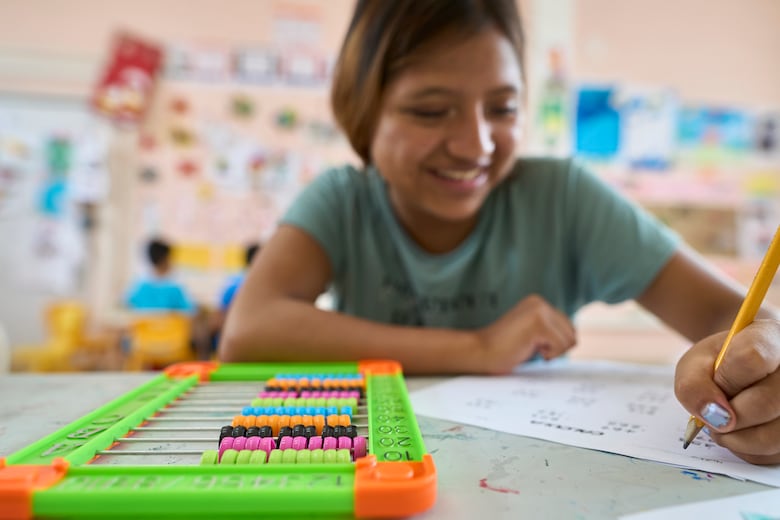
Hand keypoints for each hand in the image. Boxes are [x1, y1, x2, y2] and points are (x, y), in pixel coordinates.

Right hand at [474, 294, 576, 373]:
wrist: (479, 352)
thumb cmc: (503, 349)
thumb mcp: (531, 334)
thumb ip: (549, 331)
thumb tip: (574, 339)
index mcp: (538, 303)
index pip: (568, 327)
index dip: (554, 344)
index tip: (532, 345)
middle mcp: (540, 302)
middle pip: (572, 333)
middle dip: (556, 348)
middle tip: (531, 348)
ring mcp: (539, 311)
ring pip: (569, 340)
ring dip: (552, 351)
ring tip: (529, 348)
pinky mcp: (538, 323)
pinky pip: (561, 346)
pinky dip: (549, 354)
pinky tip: (530, 350)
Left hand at [674, 319, 779, 463]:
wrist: (744, 369)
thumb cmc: (721, 363)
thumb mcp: (697, 362)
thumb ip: (693, 384)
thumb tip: (712, 414)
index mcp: (771, 336)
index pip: (753, 357)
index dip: (727, 379)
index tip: (715, 387)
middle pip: (765, 402)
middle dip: (729, 416)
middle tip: (713, 413)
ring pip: (774, 435)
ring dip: (737, 439)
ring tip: (723, 425)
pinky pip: (774, 454)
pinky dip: (749, 450)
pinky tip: (741, 433)